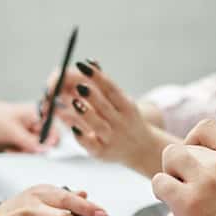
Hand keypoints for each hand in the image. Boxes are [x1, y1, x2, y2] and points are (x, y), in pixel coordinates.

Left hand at [0, 99, 56, 152]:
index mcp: (37, 114)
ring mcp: (28, 133)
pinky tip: (9, 148)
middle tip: (22, 149)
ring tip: (12, 147)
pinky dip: (18, 153)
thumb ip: (30, 142)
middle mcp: (35, 123)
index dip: (50, 142)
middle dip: (34, 149)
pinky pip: (26, 151)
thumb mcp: (13, 131)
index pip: (53, 129)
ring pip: (35, 149)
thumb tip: (45, 150)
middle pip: (45, 142)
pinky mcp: (21, 141)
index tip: (44, 151)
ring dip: (24, 152)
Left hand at [44, 60, 165, 175]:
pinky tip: (73, 127)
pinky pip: (91, 145)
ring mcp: (112, 138)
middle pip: (105, 107)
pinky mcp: (102, 153)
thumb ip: (104, 85)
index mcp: (127, 107)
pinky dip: (82, 136)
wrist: (141, 149)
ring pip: (99, 126)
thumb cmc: (126, 119)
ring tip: (74, 102)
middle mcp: (121, 122)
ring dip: (86, 114)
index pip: (112, 89)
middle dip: (92, 95)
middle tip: (78, 85)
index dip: (97, 76)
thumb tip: (89, 62)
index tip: (82, 65)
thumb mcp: (122, 102)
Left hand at [151, 119, 215, 215]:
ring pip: (168, 157)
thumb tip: (189, 145)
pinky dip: (160, 194)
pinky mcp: (188, 201)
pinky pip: (158, 182)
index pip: (206, 126)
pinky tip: (174, 209)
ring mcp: (207, 181)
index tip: (194, 165)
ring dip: (167, 176)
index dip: (192, 142)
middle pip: (181, 146)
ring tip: (180, 197)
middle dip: (178, 168)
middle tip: (188, 191)